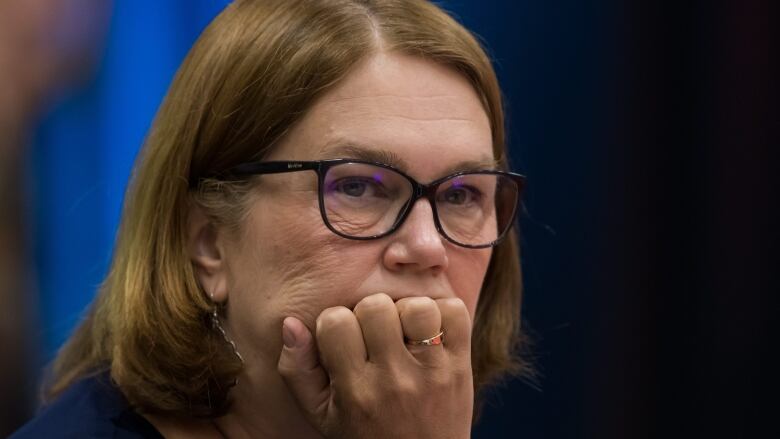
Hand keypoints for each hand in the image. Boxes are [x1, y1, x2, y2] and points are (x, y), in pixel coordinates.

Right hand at [277, 293, 472, 438]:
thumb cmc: (364, 434)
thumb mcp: (321, 413)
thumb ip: (297, 369)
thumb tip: (291, 324)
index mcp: (355, 391)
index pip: (334, 322)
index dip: (334, 323)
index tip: (342, 342)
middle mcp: (394, 381)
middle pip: (374, 306)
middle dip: (369, 314)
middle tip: (373, 337)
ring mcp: (432, 372)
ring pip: (416, 306)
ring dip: (406, 312)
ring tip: (403, 333)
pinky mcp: (461, 366)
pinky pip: (454, 312)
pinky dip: (442, 313)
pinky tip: (429, 332)